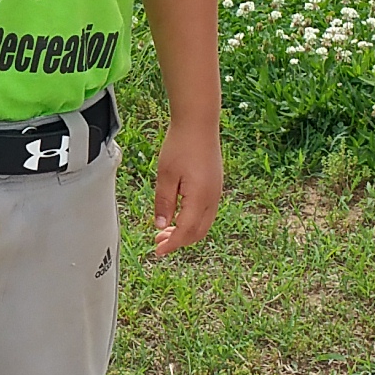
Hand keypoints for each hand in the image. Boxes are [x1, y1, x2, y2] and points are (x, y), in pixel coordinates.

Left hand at [147, 117, 223, 254]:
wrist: (199, 123)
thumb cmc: (181, 145)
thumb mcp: (165, 176)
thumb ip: (163, 203)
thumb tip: (161, 226)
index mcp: (200, 198)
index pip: (185, 231)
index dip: (171, 245)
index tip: (158, 251)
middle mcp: (212, 198)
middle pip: (198, 232)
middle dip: (178, 241)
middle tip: (158, 242)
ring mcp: (216, 192)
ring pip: (204, 224)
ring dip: (186, 232)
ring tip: (165, 231)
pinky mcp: (215, 186)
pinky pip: (207, 213)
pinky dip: (193, 221)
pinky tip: (179, 216)